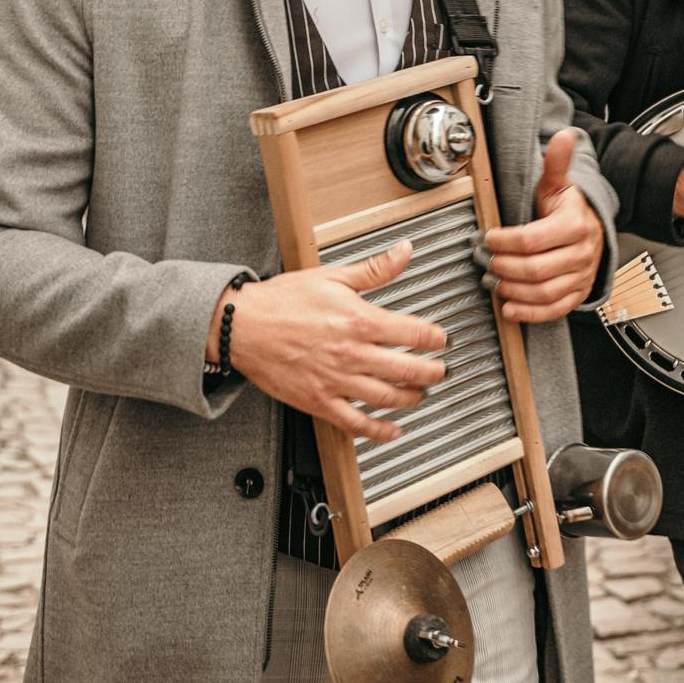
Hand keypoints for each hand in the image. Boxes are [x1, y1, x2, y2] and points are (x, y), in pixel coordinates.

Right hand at [214, 242, 446, 442]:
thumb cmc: (282, 301)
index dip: (434, 338)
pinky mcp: (319, 401)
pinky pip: (355, 423)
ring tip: (420, 394)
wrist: (243, 326)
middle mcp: (351, 353)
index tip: (440, 340)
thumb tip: (404, 251)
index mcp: (358, 320)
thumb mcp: (332, 276)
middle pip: (407, 370)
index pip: (412, 333)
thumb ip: (374, 269)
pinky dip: (379, 431)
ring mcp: (336, 380)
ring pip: (387, 398)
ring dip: (412, 398)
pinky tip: (392, 430)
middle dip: (432, 372)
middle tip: (440, 371)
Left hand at [484, 132, 603, 321]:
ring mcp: (580, 277)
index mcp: (575, 225)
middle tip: (486, 260)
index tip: (488, 237)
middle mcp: (581, 254)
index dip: (504, 241)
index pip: (533, 240)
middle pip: (535, 269)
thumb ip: (556, 163)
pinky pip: (554, 310)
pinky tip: (509, 308)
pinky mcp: (577, 294)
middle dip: (504, 266)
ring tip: (493, 281)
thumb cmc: (569, 209)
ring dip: (512, 290)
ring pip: (542, 292)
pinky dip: (530, 313)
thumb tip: (562, 136)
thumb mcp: (559, 185)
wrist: (593, 231)